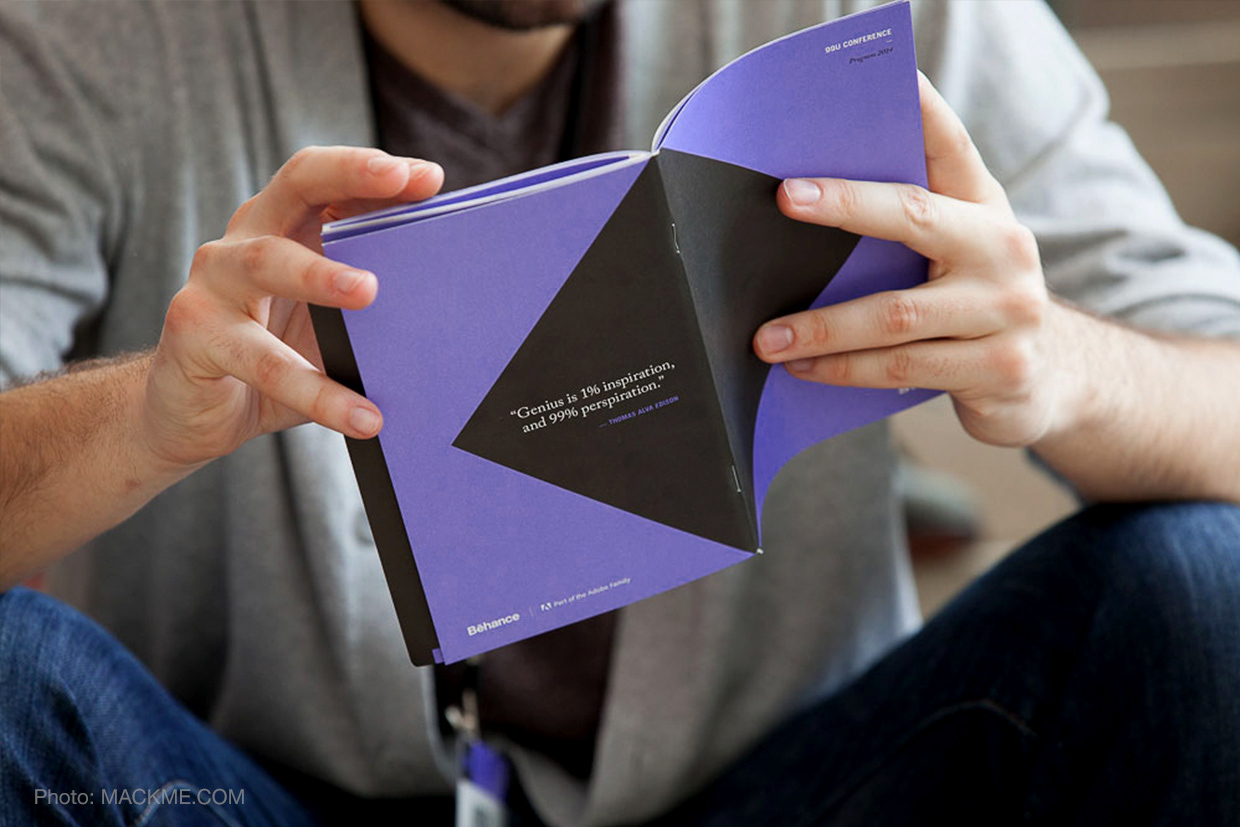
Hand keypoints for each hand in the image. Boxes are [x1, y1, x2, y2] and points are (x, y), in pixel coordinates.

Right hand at [143, 146, 442, 466]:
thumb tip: (451, 297)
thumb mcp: (325, 324)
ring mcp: (213, 283)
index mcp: (281, 227)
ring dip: (322, 274)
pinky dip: (318, 393)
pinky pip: (264, 362)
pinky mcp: (195, 335)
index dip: (372, 171)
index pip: (326, 180)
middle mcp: (243, 241)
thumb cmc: (272, 357)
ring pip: (268, 263)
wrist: (190, 415)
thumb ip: (367, 300)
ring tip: (370, 292)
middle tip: (399, 182)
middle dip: (349, 176)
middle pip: (294, 186)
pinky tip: (362, 416)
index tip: (429, 179)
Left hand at [753, 73, 1069, 447]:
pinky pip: (904, 367)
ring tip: (768, 338)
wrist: (1043, 380)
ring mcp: (1008, 309)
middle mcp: (1003, 248)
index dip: (923, 111)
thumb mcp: (954, 253)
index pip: (950, 147)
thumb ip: (906, 224)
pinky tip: (805, 369)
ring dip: (823, 327)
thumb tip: (805, 202)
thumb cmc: (971, 303)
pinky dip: (845, 369)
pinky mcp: (1000, 366)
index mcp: (984, 206)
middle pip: (915, 217)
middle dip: (845, 203)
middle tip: (787, 198)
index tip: (889, 80)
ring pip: (896, 315)